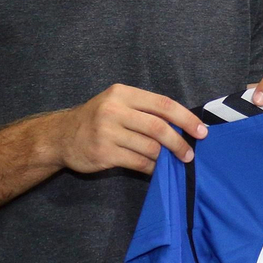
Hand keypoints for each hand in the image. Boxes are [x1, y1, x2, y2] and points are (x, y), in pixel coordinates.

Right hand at [52, 84, 206, 175]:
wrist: (61, 136)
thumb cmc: (97, 119)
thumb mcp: (118, 104)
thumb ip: (145, 110)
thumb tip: (183, 126)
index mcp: (123, 94)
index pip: (163, 104)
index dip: (186, 118)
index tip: (201, 131)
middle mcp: (114, 110)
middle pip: (158, 127)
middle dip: (179, 142)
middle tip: (189, 154)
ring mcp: (107, 132)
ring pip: (150, 147)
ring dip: (165, 158)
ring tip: (172, 162)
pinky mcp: (104, 153)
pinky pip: (138, 162)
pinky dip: (152, 168)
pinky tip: (156, 169)